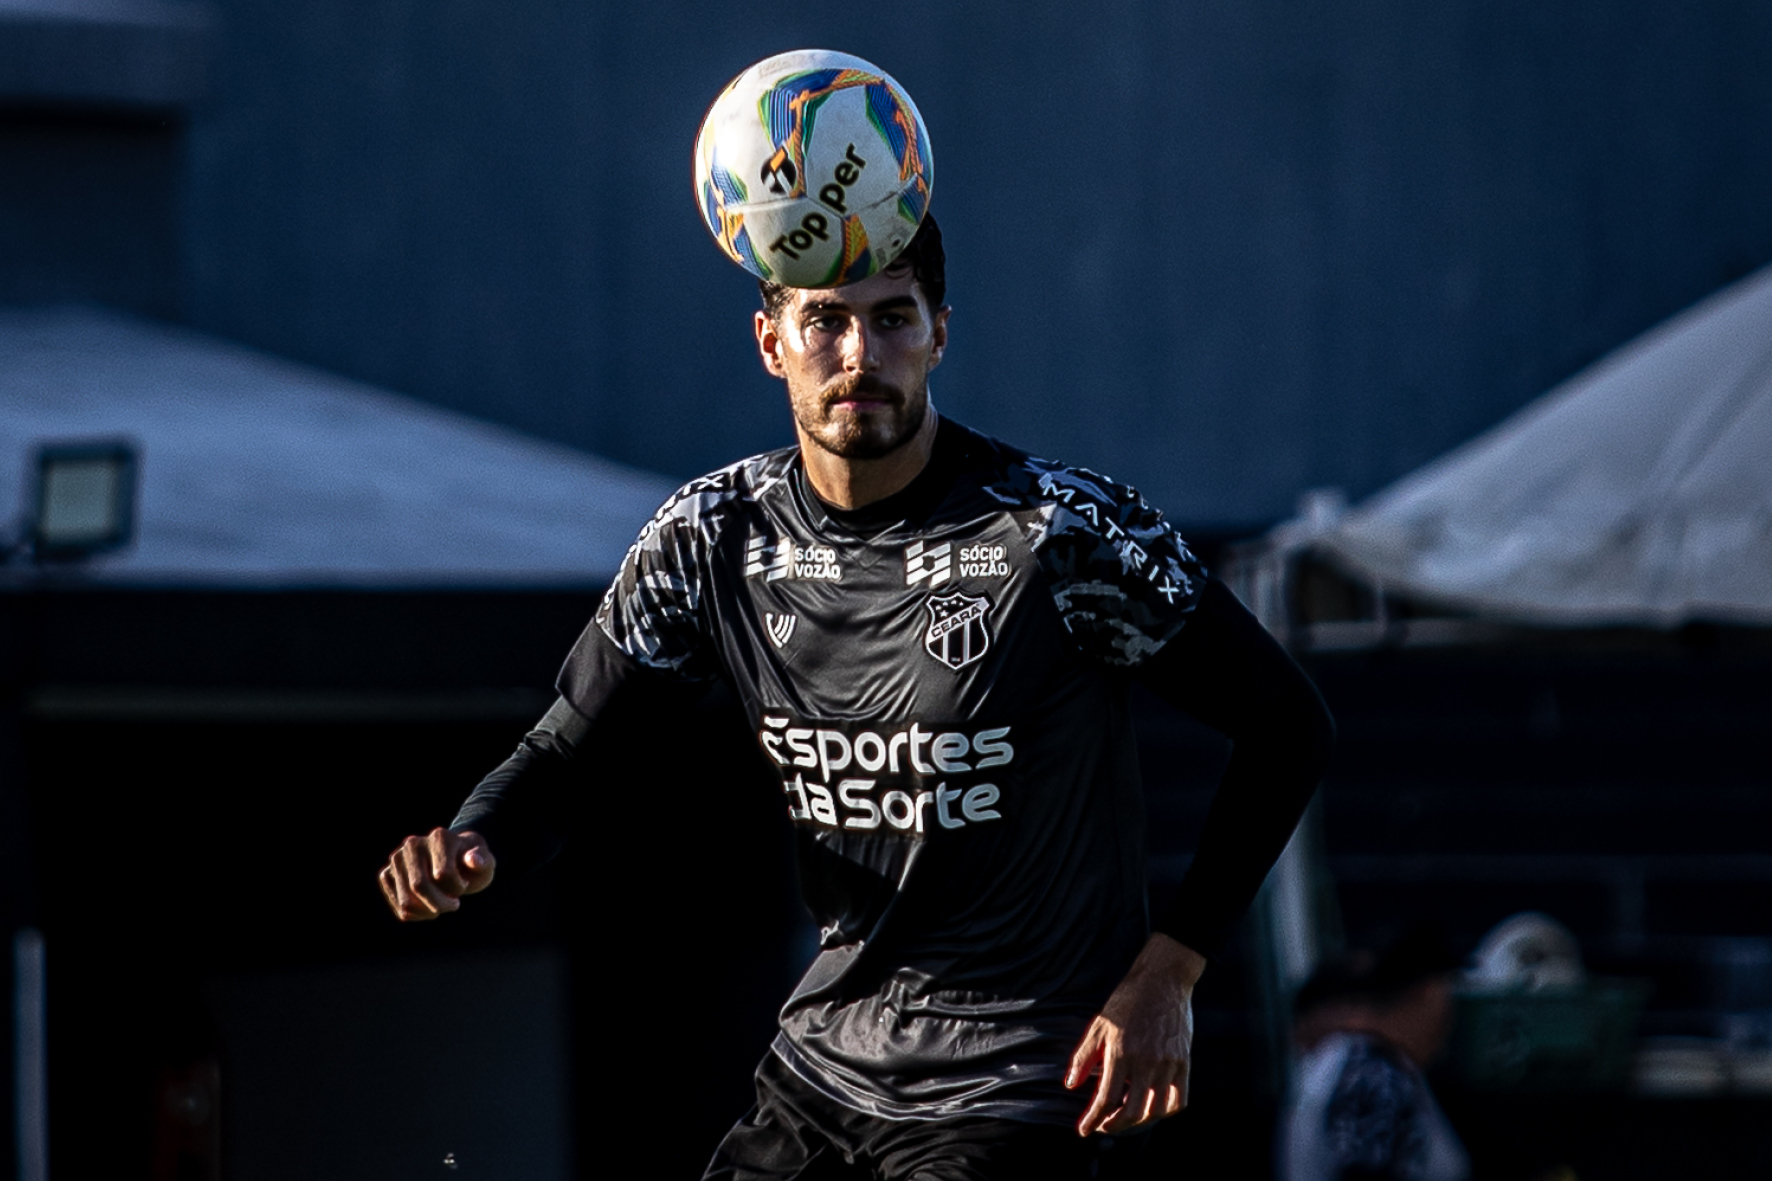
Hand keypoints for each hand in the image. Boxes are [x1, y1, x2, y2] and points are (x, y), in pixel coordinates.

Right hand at [379, 827, 495, 920]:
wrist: (455, 862)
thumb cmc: (472, 864)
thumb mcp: (485, 862)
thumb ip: (483, 861)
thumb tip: (473, 860)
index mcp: (439, 836)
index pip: (442, 874)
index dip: (457, 888)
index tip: (464, 884)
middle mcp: (413, 844)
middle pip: (419, 886)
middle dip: (441, 904)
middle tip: (454, 904)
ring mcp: (397, 859)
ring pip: (407, 902)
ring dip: (429, 912)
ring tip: (441, 904)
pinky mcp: (387, 875)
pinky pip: (399, 908)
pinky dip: (417, 916)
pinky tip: (428, 907)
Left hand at [1064, 932, 1204, 1136]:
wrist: (1162, 980)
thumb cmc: (1126, 1002)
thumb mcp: (1098, 1026)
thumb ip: (1083, 1058)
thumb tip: (1071, 1086)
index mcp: (1120, 1053)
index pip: (1105, 1099)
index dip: (1093, 1120)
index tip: (1084, 1130)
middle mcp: (1145, 1063)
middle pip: (1131, 1112)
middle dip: (1114, 1126)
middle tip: (1103, 1125)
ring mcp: (1167, 1064)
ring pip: (1156, 1111)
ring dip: (1138, 1122)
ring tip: (1125, 1118)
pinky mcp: (1183, 1062)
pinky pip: (1179, 1100)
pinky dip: (1165, 1111)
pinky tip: (1152, 1109)